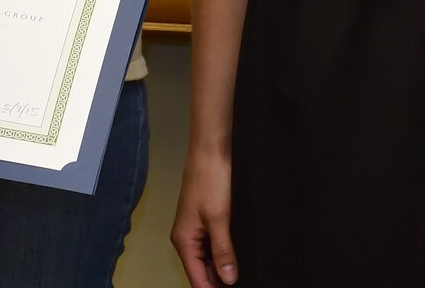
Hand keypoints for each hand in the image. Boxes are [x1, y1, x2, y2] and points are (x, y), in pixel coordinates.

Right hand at [172, 149, 238, 286]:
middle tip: (240, 284)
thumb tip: (228, 278)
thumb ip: (223, 251)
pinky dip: (223, 253)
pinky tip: (237, 257)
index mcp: (184, 240)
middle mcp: (186, 237)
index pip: (197, 278)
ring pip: (207, 259)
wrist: (211, 150)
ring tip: (240, 275)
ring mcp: (196, 228)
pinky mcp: (206, 219)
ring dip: (221, 268)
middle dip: (218, 281)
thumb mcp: (219, 219)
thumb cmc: (209, 179)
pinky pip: (212, 245)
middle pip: (201, 271)